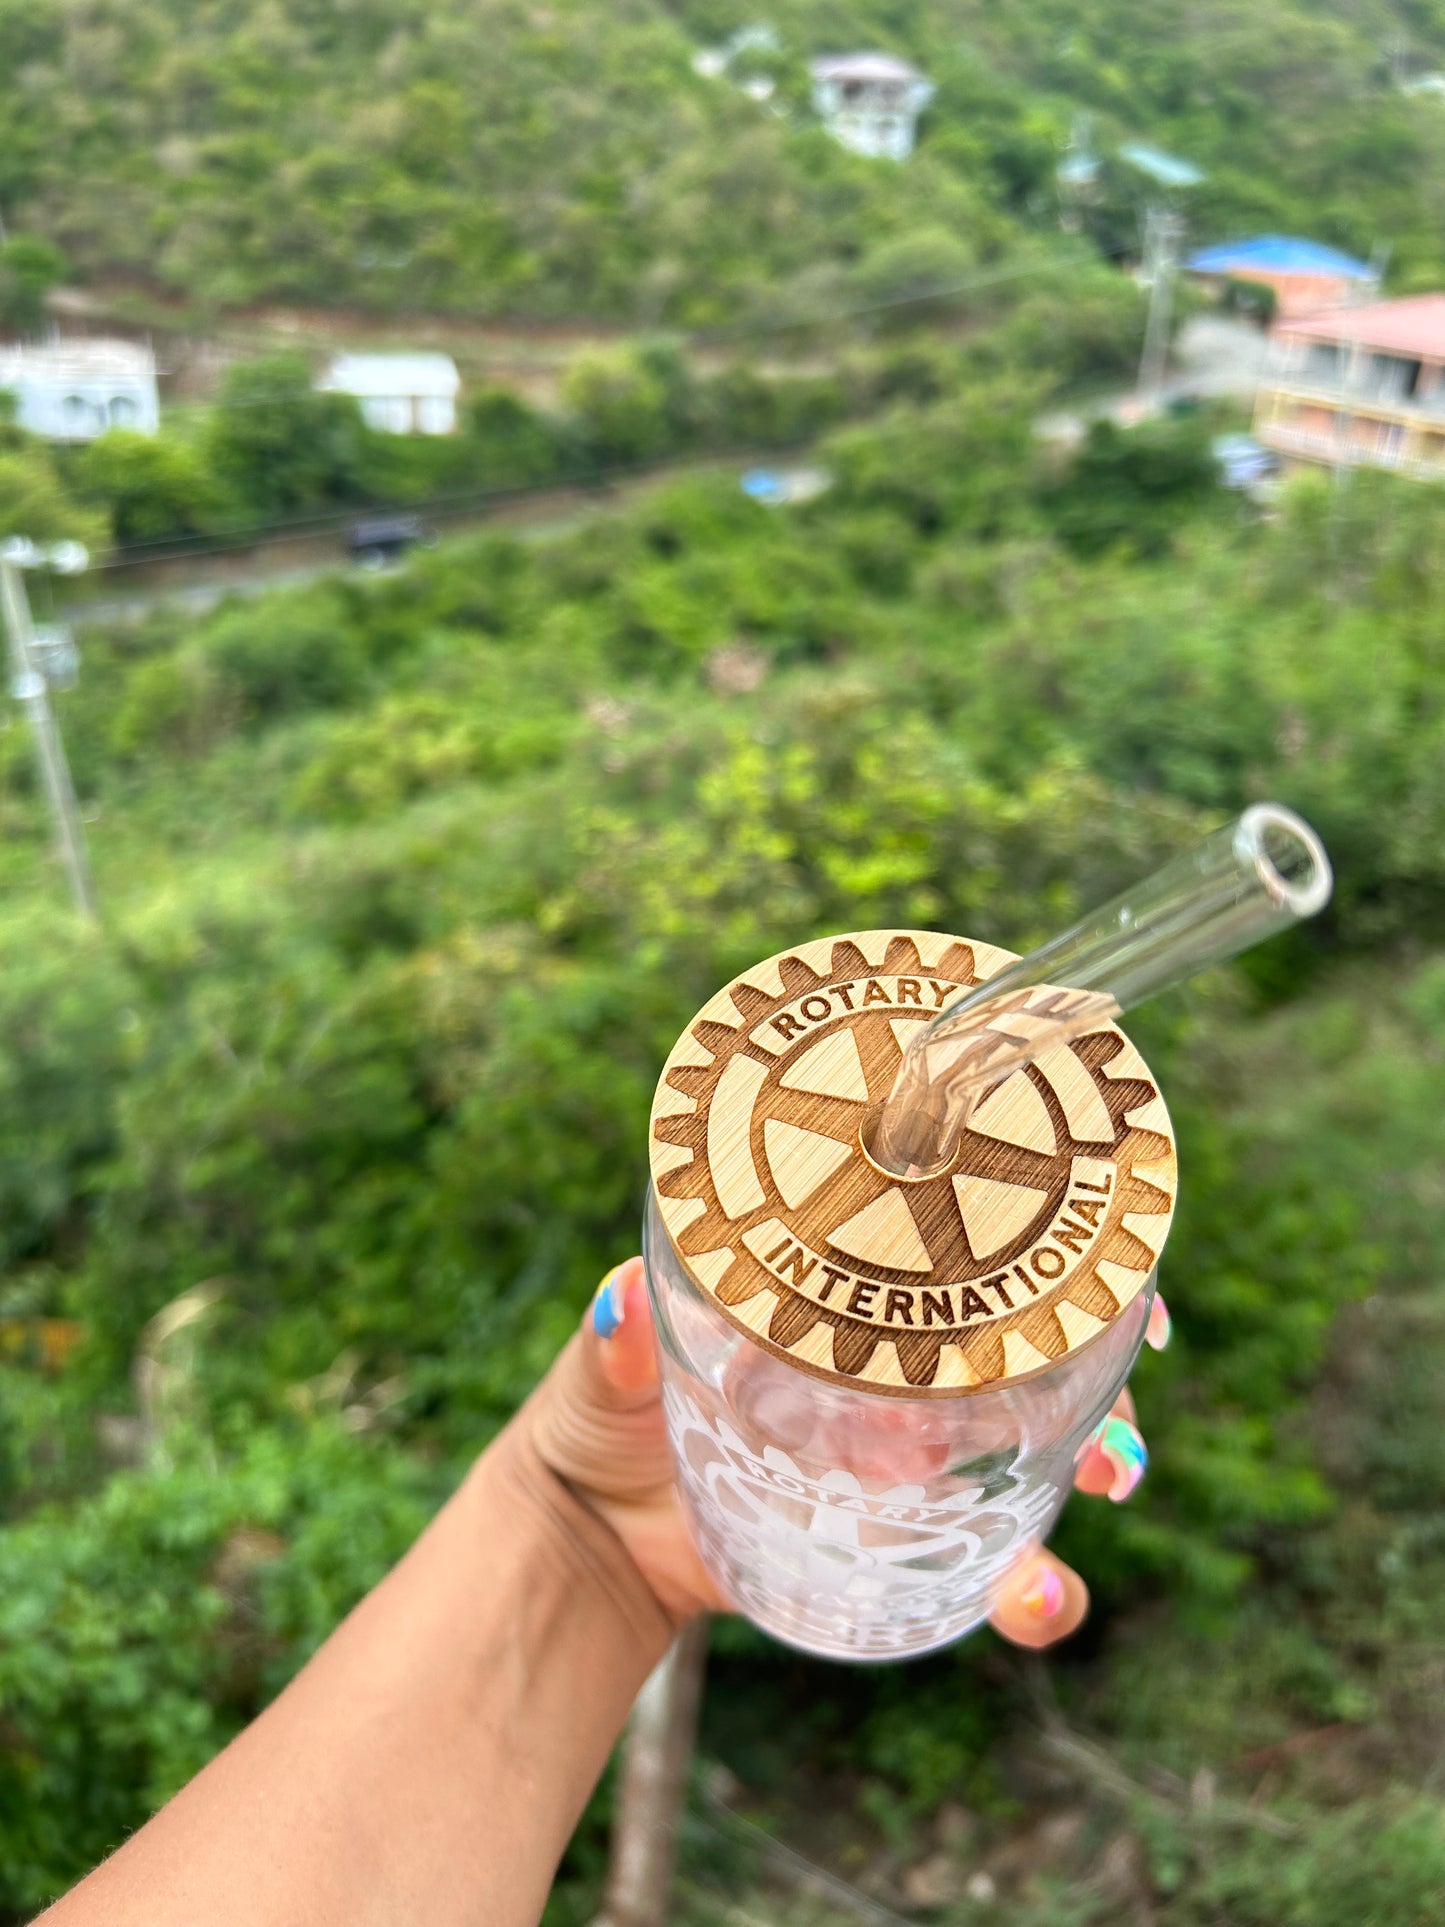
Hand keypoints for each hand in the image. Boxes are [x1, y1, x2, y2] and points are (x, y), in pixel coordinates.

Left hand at [524, 1257, 1163, 1646]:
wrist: (590, 1542)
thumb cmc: (601, 1420)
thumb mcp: (608, 1373)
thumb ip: (617, 1345)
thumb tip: (619, 1301)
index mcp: (841, 1300)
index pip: (959, 1251)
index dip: (1045, 1243)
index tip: (1105, 1248)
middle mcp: (894, 1369)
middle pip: (1028, 1348)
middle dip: (1098, 1360)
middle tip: (1110, 1382)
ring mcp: (907, 1458)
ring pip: (1034, 1451)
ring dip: (1094, 1459)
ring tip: (1109, 1479)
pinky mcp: (899, 1546)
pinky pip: (987, 1566)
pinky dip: (1031, 1587)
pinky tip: (1036, 1600)